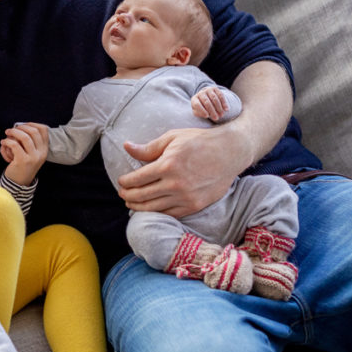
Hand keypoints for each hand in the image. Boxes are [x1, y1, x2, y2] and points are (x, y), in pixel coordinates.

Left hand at [0, 124, 48, 185]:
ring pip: (24, 137)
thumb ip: (30, 142)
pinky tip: (3, 143)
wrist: (19, 183)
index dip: (32, 124)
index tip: (22, 125)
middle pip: (33, 132)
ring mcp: (33, 157)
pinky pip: (14, 145)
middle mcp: (41, 153)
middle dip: (21, 127)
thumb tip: (19, 126)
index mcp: (44, 150)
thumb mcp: (31, 154)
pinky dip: (7, 141)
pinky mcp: (23, 161)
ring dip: (13, 132)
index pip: (43, 130)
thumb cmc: (22, 165)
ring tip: (7, 133)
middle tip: (11, 130)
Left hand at [118, 126, 247, 217]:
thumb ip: (148, 148)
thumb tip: (126, 147)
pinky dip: (157, 213)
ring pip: (154, 208)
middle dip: (128, 195)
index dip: (125, 182)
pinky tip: (150, 209)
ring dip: (138, 207)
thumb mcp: (172, 138)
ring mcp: (186, 197)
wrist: (230, 152)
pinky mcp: (195, 205)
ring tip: (131, 203)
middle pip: (142, 195)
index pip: (137, 179)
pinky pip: (170, 214)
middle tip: (122, 194)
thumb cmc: (199, 141)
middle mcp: (175, 184)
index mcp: (167, 165)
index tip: (121, 181)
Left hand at [192, 86, 229, 120]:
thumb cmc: (201, 107)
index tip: (207, 116)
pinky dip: (224, 103)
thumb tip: (206, 115)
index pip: (197, 104)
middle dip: (212, 111)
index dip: (202, 110)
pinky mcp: (215, 89)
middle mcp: (201, 93)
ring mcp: (208, 90)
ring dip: (219, 107)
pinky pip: (220, 95)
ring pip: (214, 98)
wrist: (206, 97)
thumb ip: (199, 114)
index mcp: (194, 99)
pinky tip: (226, 109)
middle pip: (207, 102)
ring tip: (221, 115)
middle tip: (216, 118)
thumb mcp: (197, 111)